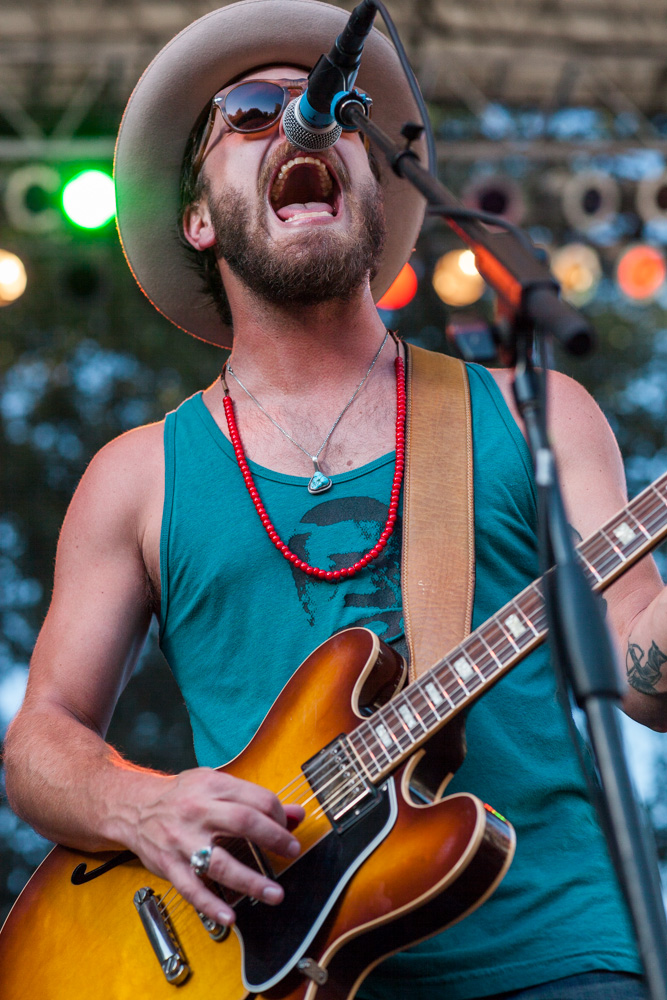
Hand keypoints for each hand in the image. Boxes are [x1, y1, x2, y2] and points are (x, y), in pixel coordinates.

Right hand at [128, 767, 303, 925]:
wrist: (135, 807)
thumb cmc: (182, 796)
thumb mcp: (217, 785)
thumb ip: (255, 799)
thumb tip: (297, 814)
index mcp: (214, 787)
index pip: (257, 799)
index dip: (279, 815)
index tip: (287, 829)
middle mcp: (199, 812)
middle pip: (244, 823)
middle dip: (274, 840)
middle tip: (292, 852)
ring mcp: (183, 841)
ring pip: (221, 863)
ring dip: (251, 881)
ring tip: (274, 893)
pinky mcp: (170, 865)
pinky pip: (192, 889)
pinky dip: (211, 904)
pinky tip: (230, 915)